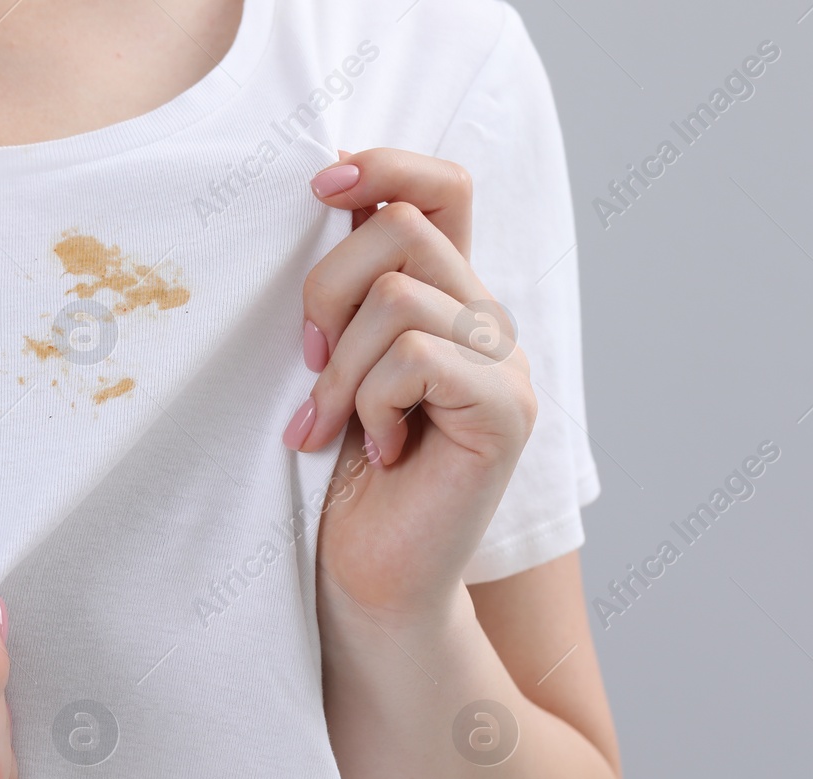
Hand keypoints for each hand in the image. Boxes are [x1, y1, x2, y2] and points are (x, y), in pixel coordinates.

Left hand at [287, 148, 536, 621]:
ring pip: (397, 295)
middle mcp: (485, 321)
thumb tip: (324, 196)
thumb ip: (346, 293)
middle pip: (402, 226)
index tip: (318, 186)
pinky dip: (373, 404)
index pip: (442, 184)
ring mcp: (504, 364)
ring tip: (330, 426)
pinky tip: (380, 452)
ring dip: (342, 368)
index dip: (383, 165)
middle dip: (325, 291)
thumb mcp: (333, 366)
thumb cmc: (339, 479)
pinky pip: (417, 356)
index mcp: (446, 299)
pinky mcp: (505, 411)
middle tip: (308, 368)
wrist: (368, 579)